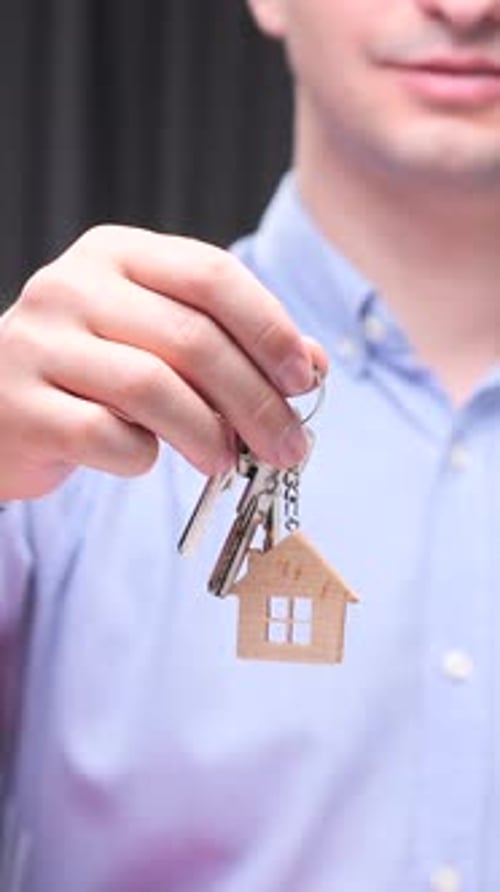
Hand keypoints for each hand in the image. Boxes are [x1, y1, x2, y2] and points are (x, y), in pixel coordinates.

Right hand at [0, 226, 327, 499]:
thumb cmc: (91, 371)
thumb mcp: (157, 339)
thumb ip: (229, 343)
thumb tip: (313, 365)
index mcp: (115, 252)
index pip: (211, 274)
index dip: (269, 329)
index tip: (305, 378)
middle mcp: (71, 285)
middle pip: (191, 337)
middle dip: (255, 400)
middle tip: (287, 447)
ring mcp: (37, 343)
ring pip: (151, 386)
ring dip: (208, 434)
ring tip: (228, 463)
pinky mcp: (20, 406)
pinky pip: (104, 436)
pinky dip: (140, 455)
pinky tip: (144, 457)